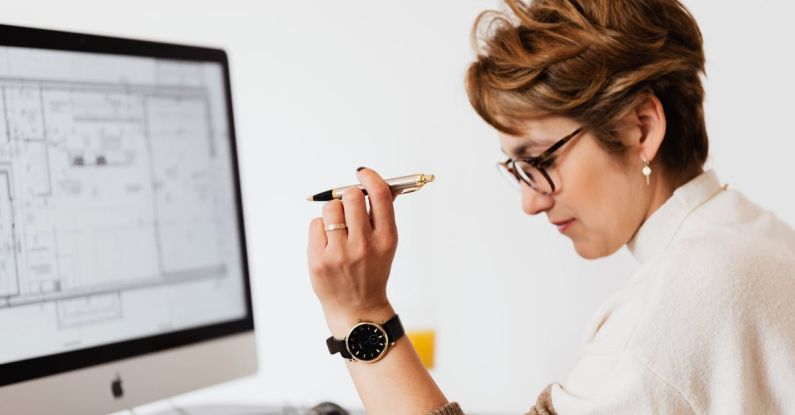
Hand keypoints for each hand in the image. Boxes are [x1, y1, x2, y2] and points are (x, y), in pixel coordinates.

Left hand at [307, 167, 398, 335]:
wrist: (357, 308)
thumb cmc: (372, 270)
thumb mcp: (386, 244)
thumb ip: (382, 214)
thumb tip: (377, 182)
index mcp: (386, 238)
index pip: (379, 195)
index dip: (369, 177)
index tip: (362, 173)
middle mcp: (365, 245)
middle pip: (351, 196)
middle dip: (348, 196)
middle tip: (348, 205)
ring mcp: (340, 253)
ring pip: (331, 208)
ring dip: (333, 213)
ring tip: (337, 229)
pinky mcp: (319, 260)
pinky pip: (315, 225)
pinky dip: (320, 229)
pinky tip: (328, 244)